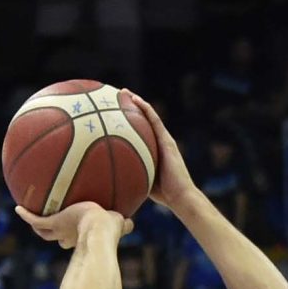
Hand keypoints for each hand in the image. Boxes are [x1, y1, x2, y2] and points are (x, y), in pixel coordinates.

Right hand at [13, 200, 129, 250]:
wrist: (99, 226)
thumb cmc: (110, 226)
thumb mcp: (118, 222)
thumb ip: (124, 224)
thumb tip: (133, 223)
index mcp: (82, 236)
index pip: (76, 240)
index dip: (74, 239)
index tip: (74, 236)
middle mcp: (69, 236)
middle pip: (58, 239)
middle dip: (57, 237)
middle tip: (54, 231)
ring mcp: (59, 229)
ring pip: (43, 231)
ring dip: (37, 226)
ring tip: (29, 217)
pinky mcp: (53, 222)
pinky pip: (35, 219)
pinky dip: (26, 214)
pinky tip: (18, 207)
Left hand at [123, 92, 193, 207]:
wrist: (180, 196)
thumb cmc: (162, 195)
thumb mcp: (140, 182)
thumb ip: (129, 175)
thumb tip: (107, 179)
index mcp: (153, 150)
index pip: (138, 131)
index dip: (126, 121)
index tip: (112, 113)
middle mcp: (159, 141)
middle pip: (143, 120)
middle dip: (129, 107)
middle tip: (114, 98)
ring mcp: (164, 139)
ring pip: (148, 115)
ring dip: (136, 102)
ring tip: (122, 92)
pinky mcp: (167, 139)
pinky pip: (154, 119)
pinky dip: (145, 108)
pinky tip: (134, 99)